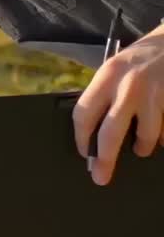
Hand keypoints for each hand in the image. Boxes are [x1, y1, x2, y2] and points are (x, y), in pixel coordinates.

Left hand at [73, 24, 163, 185]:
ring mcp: (153, 96)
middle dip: (104, 160)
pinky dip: (161, 137)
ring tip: (140, 145)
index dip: (80, 138)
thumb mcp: (114, 69)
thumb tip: (93, 134)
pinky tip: (159, 130)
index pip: (84, 113)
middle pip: (110, 134)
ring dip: (142, 147)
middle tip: (100, 177)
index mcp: (107, 76)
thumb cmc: (138, 60)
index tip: (83, 152)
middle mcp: (128, 86)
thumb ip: (105, 95)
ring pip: (144, 138)